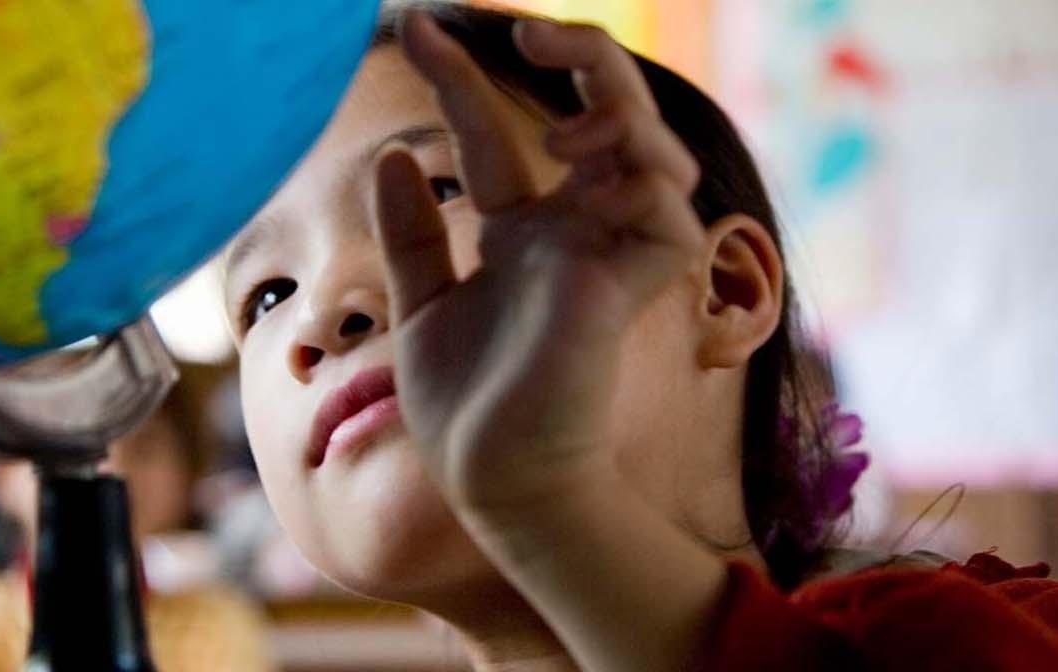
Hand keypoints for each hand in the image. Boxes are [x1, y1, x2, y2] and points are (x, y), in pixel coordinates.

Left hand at [373, 13, 705, 514]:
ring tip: (556, 129)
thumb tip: (390, 157)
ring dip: (614, 110)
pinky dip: (637, 182)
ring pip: (654, 149)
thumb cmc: (466, 406)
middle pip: (606, 113)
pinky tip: (582, 175)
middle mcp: (574, 233)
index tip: (412, 29)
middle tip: (516, 32)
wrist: (492, 480)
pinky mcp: (632, 290)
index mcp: (522, 233)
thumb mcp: (422, 305)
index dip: (459, 79)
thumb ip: (412, 235)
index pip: (496, 134)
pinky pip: (667, 215)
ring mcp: (608, 257)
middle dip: (576, 54)